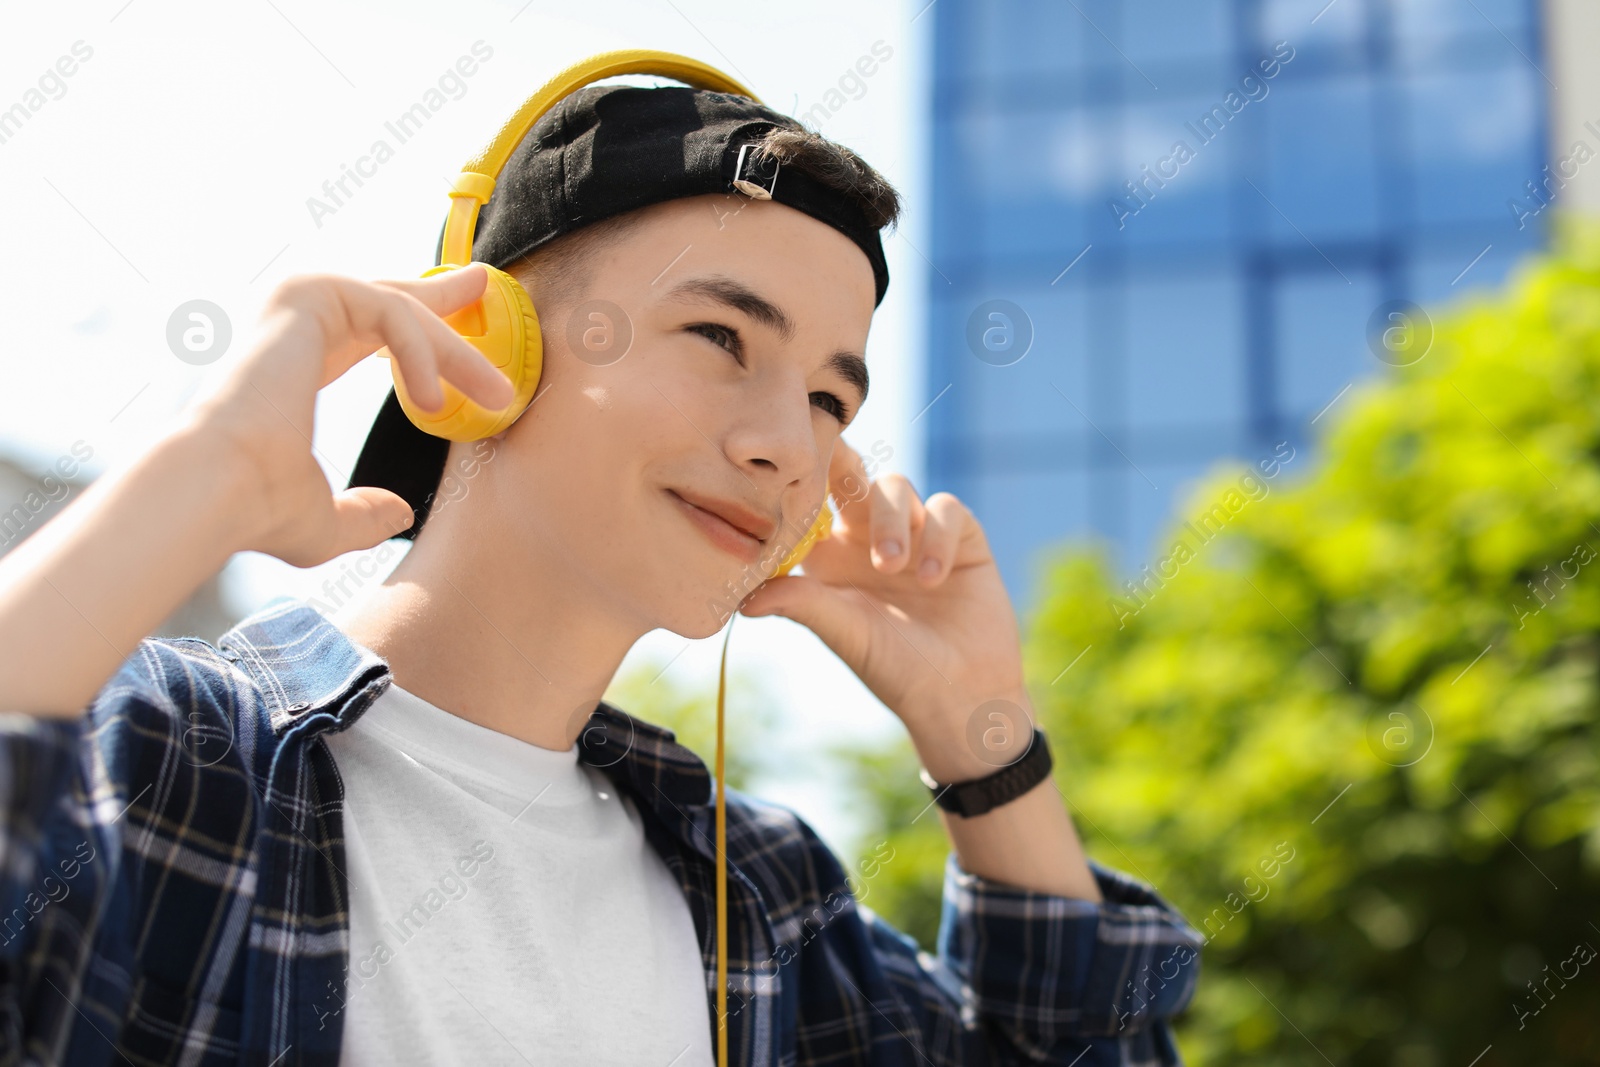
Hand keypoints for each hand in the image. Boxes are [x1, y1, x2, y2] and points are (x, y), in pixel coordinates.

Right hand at [187, 265, 514, 566]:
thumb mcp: (326, 520)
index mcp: (297, 362)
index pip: (368, 327)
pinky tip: (434, 399)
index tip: (466, 307)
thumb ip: (363, 514)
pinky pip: (391, 312)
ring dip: (457, 351)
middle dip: (445, 298)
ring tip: (495, 394)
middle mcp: (294, 324)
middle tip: (489, 288)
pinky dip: (423, 352)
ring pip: (402, 310)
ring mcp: (296, 302)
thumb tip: (400, 513)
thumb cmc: (258, 508)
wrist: (222, 489)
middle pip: (389, 299)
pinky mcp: (306, 294)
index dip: (422, 323)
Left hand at [738, 439, 1032, 780]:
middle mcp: (869, 537)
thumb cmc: (894, 668)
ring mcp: (916, 533)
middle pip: (851, 477)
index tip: (789, 472)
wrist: (961, 694)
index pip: (810, 504)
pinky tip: (932, 579)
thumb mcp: (845, 633)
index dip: (799, 483)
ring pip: (895, 487)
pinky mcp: (960, 537)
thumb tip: (744, 600)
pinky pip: (946, 510)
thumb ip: (804, 604)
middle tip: (837, 470)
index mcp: (831, 556)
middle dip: (842, 465)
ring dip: (891, 521)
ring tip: (891, 565)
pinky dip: (936, 537)